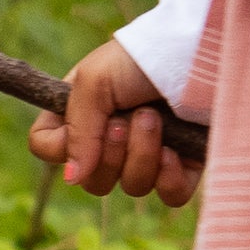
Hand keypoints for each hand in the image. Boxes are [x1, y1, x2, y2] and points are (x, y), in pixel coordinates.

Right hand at [27, 39, 203, 206]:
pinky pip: (169, 196)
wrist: (201, 53)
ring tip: (156, 118)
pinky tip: (176, 151)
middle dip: (110, 152)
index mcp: (83, 110)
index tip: (85, 124)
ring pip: (132, 187)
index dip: (60, 147)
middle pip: (91, 180)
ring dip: (142, 153)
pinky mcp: (185, 166)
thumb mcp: (95, 80)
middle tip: (127, 118)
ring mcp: (150, 154)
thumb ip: (76, 130)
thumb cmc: (143, 59)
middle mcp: (113, 136)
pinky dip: (169, 177)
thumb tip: (72, 178)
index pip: (47, 148)